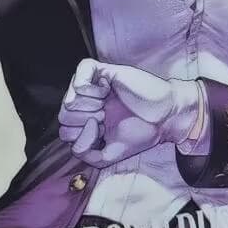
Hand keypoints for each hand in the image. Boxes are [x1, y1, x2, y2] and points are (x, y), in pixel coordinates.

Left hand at [58, 58, 201, 166]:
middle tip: (106, 118)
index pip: (65, 131)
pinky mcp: (102, 71)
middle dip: (84, 123)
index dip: (81, 137)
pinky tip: (105, 92)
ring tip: (106, 105)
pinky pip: (80, 75)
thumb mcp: (106, 156)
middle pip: (63, 115)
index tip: (103, 133)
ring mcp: (93, 87)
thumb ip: (84, 153)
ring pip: (69, 98)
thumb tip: (77, 133)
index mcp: (87, 122)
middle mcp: (87, 104)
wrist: (163, 118)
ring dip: (89, 107)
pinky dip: (88, 88)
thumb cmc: (139, 134)